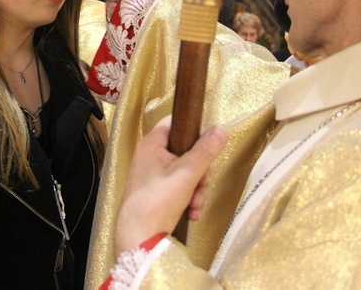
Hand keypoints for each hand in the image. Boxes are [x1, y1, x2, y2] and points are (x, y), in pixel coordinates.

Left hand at [114, 116, 226, 254]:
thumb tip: (222, 128)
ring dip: (198, 189)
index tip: (210, 146)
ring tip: (196, 205)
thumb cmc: (158, 201)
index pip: (176, 122)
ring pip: (188, 171)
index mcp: (152, 144)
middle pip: (187, 150)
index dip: (196, 131)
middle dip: (201, 171)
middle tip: (202, 184)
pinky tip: (192, 213)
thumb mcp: (186, 174)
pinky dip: (190, 198)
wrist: (139, 238)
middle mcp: (152, 155)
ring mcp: (155, 174)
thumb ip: (205, 151)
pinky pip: (182, 187)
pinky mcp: (159, 192)